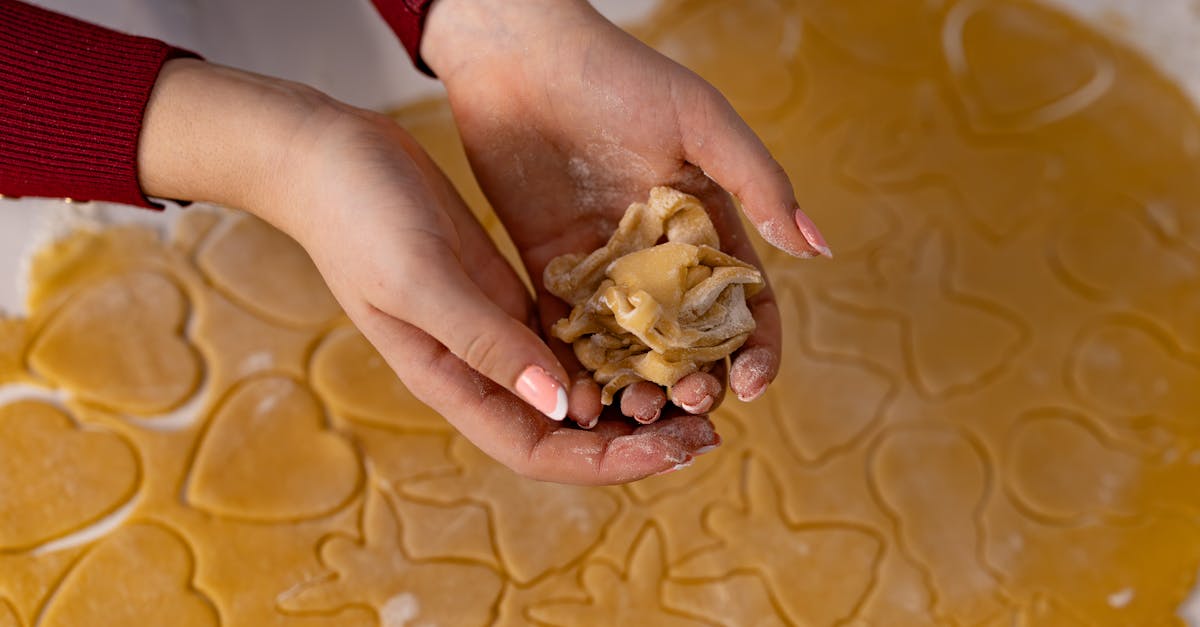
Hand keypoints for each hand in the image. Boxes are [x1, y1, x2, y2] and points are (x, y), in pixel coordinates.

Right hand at [137, 59, 719, 482]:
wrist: (330, 156)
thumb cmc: (358, 217)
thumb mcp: (420, 278)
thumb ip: (484, 342)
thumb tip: (560, 407)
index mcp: (453, 382)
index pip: (539, 450)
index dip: (606, 462)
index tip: (670, 450)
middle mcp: (482, 368)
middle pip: (568, 429)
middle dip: (636, 439)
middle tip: (706, 430)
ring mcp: (497, 331)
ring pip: (576, 386)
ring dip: (633, 395)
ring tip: (698, 392)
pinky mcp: (508, 291)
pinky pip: (573, 334)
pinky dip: (614, 343)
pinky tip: (662, 334)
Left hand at [422, 0, 830, 425]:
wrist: (520, 56)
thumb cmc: (617, 78)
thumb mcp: (700, 122)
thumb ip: (756, 182)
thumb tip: (818, 248)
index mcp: (707, 224)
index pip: (743, 301)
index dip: (755, 348)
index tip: (752, 386)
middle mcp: (661, 256)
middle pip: (690, 338)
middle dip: (697, 379)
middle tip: (686, 405)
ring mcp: (607, 268)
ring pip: (634, 347)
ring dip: (640, 386)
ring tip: (637, 412)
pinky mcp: (553, 270)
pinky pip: (572, 332)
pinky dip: (580, 370)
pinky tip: (584, 402)